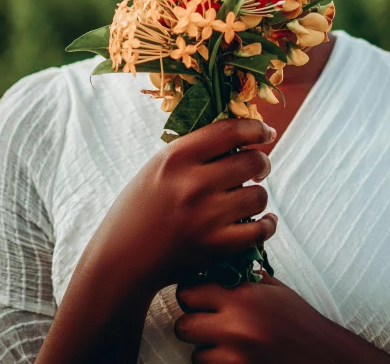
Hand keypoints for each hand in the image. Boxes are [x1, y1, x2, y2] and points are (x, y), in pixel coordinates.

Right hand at [80, 118, 278, 297]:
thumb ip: (195, 150)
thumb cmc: (140, 208)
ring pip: (258, 195)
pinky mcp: (214, 246)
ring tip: (248, 198)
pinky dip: (267, 224)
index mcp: (176, 157)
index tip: (265, 132)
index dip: (255, 128)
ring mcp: (205, 216)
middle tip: (258, 168)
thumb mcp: (158, 166)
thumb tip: (241, 133)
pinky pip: (259, 230)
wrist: (122, 260)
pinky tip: (264, 221)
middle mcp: (193, 183)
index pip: (230, 131)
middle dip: (261, 163)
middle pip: (252, 161)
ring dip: (258, 195)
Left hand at [174, 270, 338, 363]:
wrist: (322, 355)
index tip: (199, 296)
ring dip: (205, 348)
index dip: (192, 294)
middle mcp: (235, 326)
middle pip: (183, 325)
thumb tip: (219, 267)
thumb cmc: (299, 320)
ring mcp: (235, 355)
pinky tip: (232, 356)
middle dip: (192, 322)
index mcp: (243, 297)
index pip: (190, 292)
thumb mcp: (274, 289)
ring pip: (195, 353)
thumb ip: (245, 278)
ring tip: (224, 342)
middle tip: (206, 321)